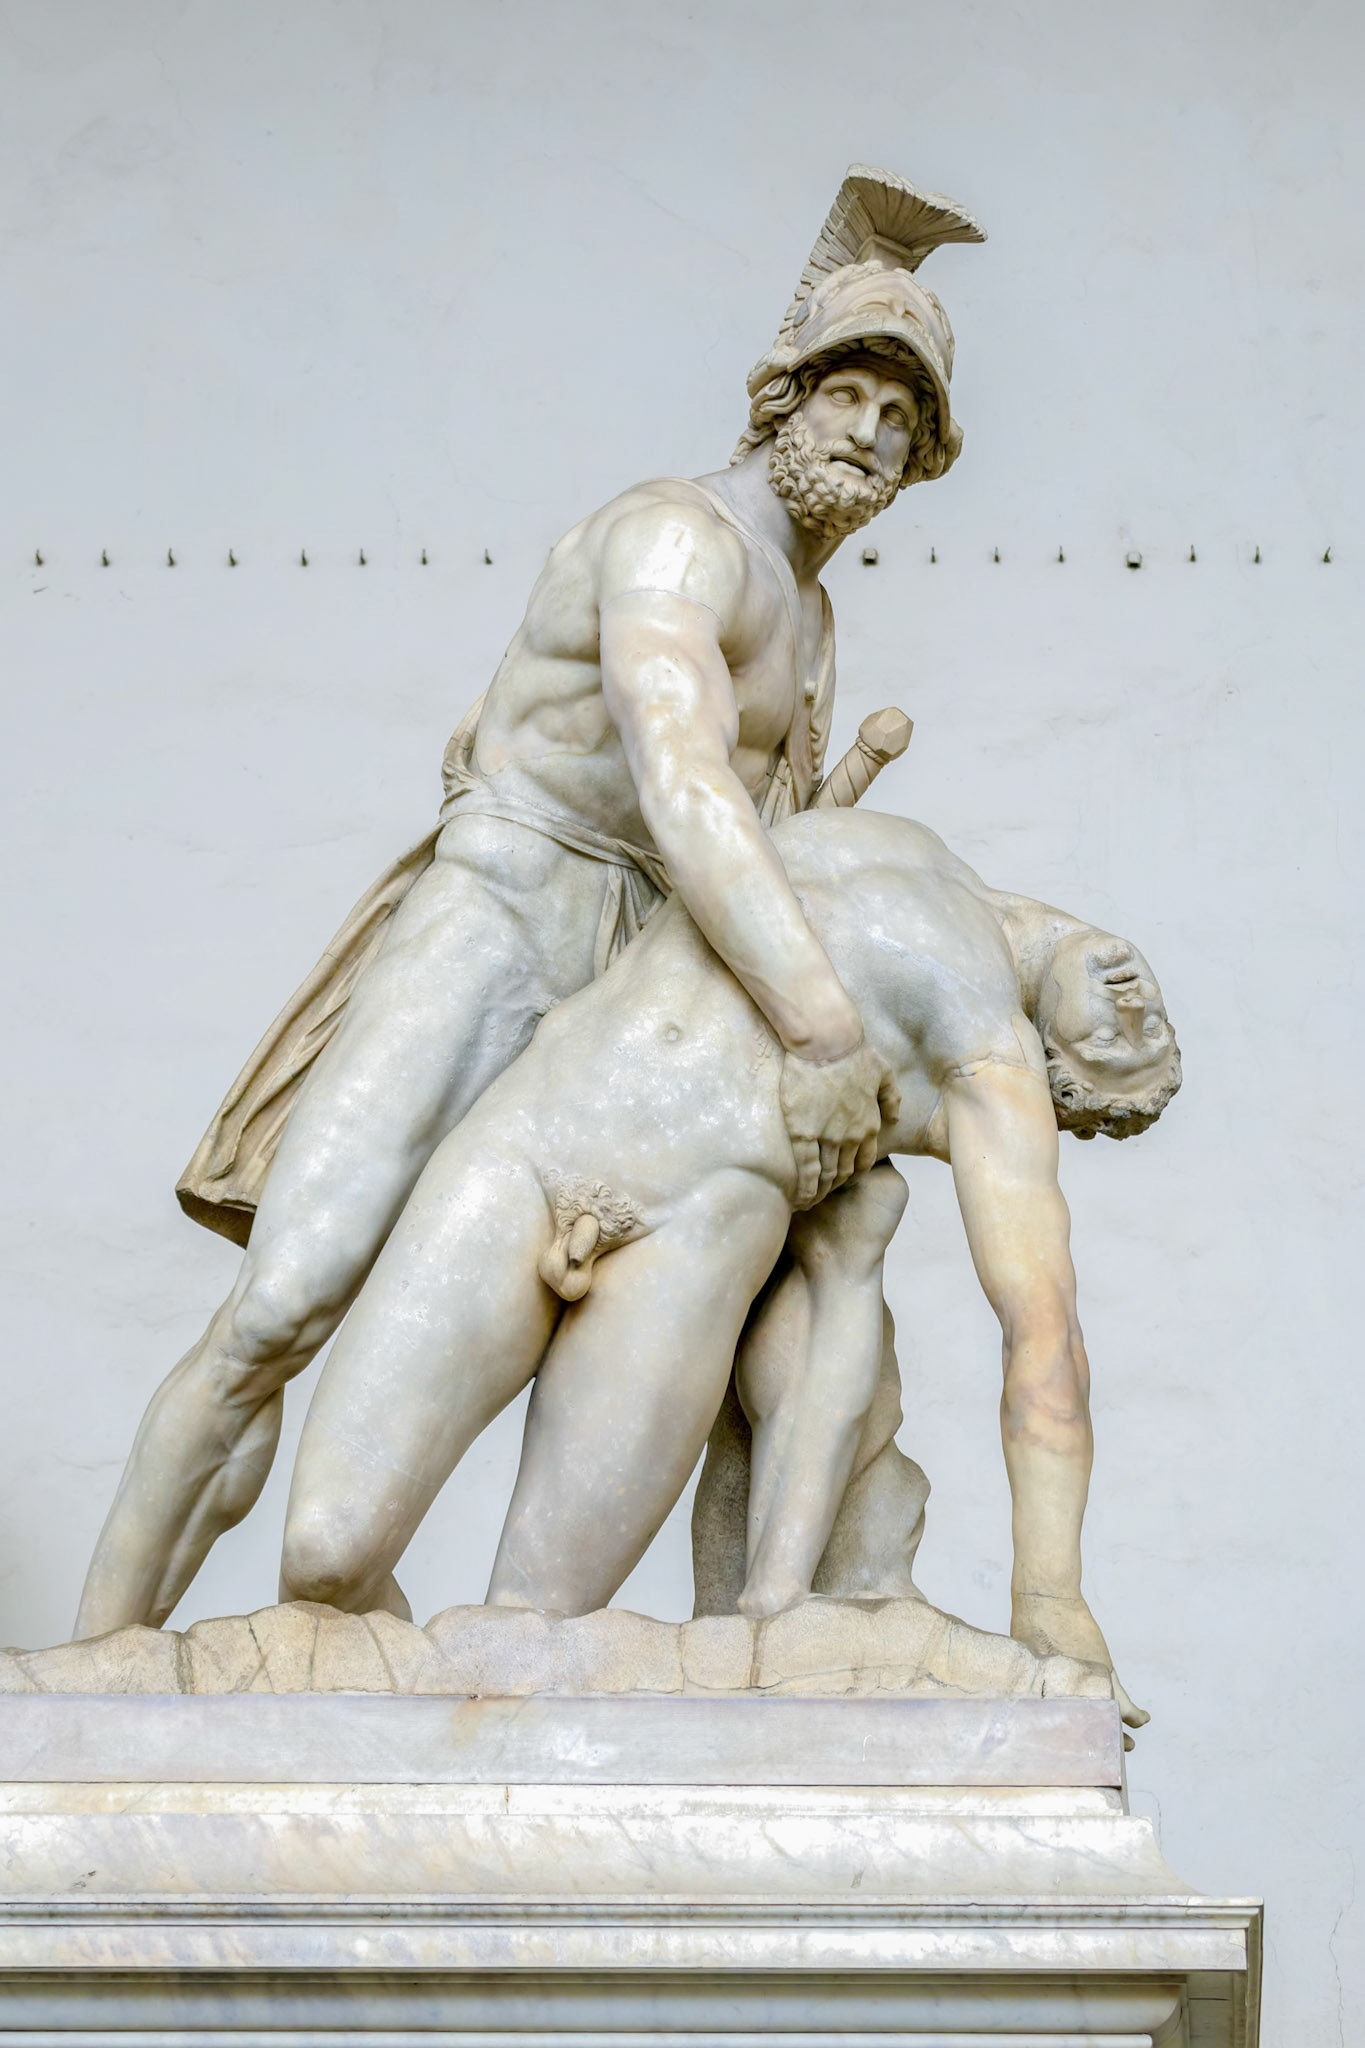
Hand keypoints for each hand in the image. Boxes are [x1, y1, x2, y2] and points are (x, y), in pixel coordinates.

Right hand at [779, 1037, 900, 1208]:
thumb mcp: (883, 1072)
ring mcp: (827, 1137)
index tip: (844, 1179)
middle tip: (824, 1195)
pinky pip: (806, 1169)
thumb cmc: (854, 1052)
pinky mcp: (803, 1133)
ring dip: (820, 1191)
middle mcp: (851, 1137)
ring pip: (825, 1174)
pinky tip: (800, 1199)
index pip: (864, 1159)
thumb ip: (890, 1097)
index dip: (854, 1172)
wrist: (827, 1041)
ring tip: (810, 1202)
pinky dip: (805, 1188)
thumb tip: (895, 1117)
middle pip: (844, 1171)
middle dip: (835, 1186)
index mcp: (869, 1124)